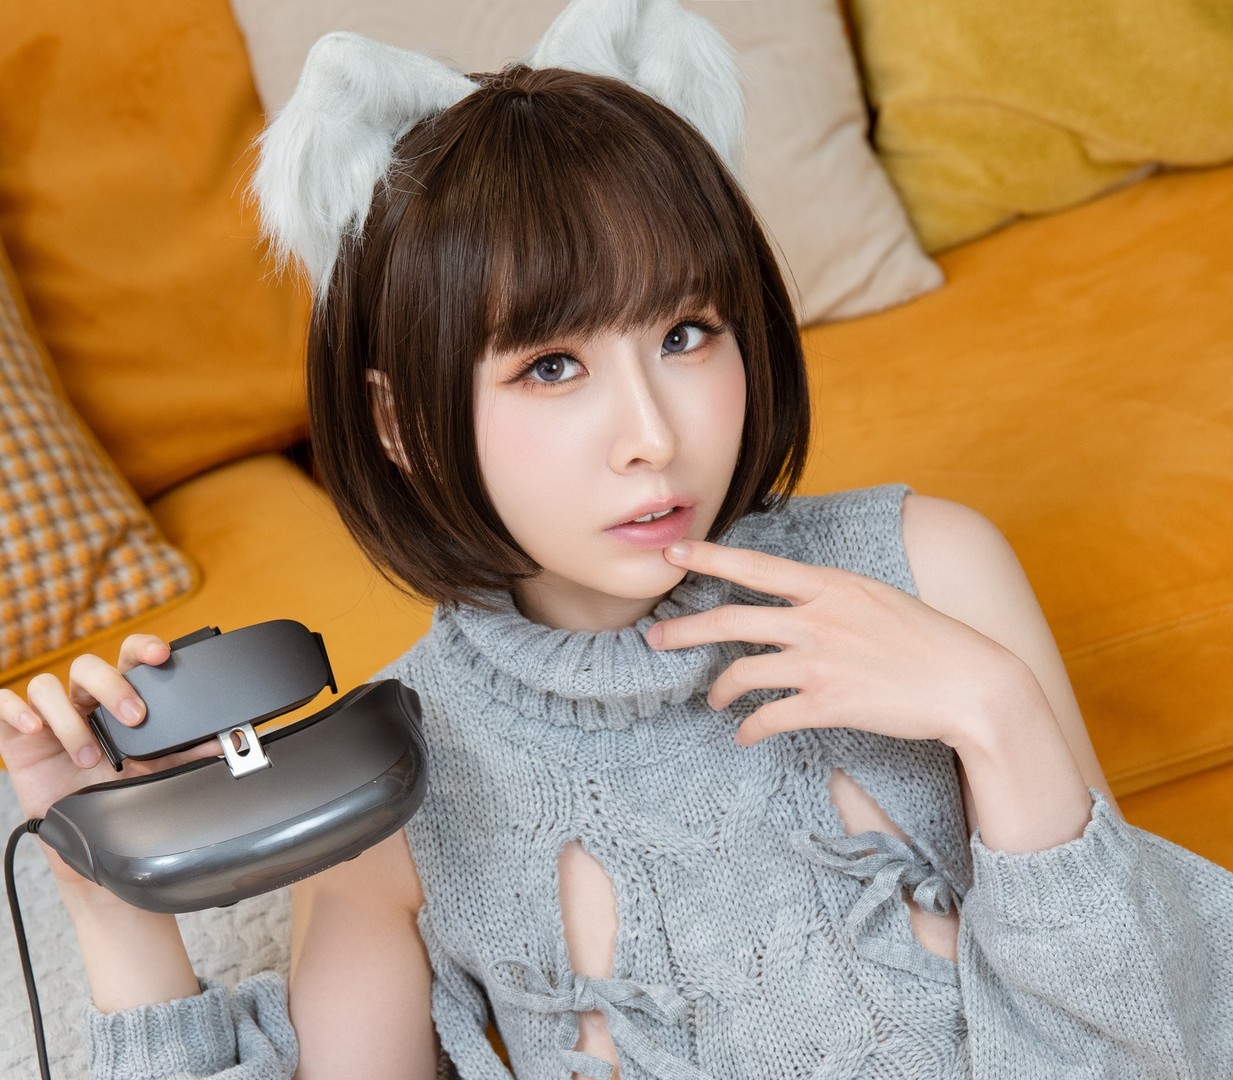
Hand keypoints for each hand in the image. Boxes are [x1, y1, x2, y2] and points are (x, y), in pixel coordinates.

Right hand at [0, 635, 219, 889]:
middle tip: (135, 719)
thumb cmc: (121, 796)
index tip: (162, 655)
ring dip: (70, 719)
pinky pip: (4, 703)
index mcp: (121, 698)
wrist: (87, 842)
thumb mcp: (160, 773)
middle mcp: (85, 701)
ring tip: (90, 756)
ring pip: (48, 686)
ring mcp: (49, 716)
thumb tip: (229, 740)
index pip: (129, 657)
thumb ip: (190, 752)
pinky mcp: (17, 736)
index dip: (142, 648)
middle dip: (114, 687)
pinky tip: (34, 729)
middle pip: (90, 666)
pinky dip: (16, 710)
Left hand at [646, 540, 1044, 750]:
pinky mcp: (828, 704)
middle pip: (730, 620)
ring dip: (718, 689)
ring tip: (712, 699)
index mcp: (829, 585)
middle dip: (683, 631)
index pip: (754, 567)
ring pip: (742, 673)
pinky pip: (768, 719)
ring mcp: (820, 661)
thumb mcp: (875, 596)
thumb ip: (830, 595)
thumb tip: (793, 598)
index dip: (708, 557)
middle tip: (654, 639)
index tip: (673, 552)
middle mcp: (817, 618)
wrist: (969, 682)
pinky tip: (744, 736)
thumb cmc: (927, 638)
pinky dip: (749, 730)